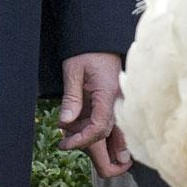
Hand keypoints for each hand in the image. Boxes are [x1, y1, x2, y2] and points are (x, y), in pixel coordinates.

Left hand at [59, 52, 130, 176]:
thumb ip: (71, 97)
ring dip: (95, 142)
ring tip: (71, 132)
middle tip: (67, 143)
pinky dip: (98, 133)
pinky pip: (113, 127)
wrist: (103, 39)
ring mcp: (122, 105)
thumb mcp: (74, 70)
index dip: (82, 141)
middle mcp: (120, 103)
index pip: (99, 128)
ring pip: (114, 136)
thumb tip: (65, 122)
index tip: (65, 144)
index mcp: (109, 94)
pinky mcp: (119, 105)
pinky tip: (80, 126)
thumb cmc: (89, 52)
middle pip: (111, 139)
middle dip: (90, 148)